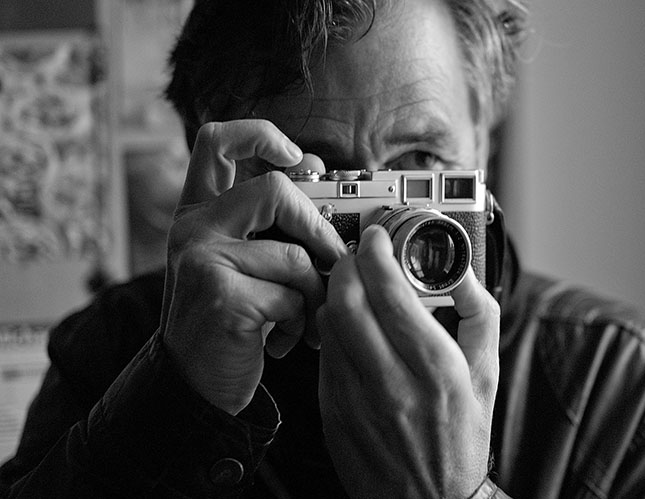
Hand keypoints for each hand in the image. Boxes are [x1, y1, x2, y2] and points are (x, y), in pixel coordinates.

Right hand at [161, 120, 344, 414]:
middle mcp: (193, 228)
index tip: (296, 157)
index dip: (260, 135)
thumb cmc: (228, 319)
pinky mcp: (222, 296)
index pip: (216, 141)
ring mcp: (202, 260)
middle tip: (329, 260)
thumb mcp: (240, 261)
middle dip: (316, 228)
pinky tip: (287, 341)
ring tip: (306, 318)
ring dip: (315, 293)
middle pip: (274, 190)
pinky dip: (303, 323)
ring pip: (294, 254)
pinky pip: (292, 295)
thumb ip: (267, 222)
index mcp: (198, 211)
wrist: (195, 384)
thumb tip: (313, 172)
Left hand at [317, 225, 499, 497]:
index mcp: (436, 369)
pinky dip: (331, 328)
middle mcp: (392, 383)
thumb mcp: (486, 374)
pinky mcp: (332, 413)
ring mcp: (355, 400)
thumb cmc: (461, 437)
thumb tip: (464, 270)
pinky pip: (323, 355)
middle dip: (347, 264)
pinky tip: (348, 326)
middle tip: (358, 255)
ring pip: (329, 325)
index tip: (379, 237)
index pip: (392, 294)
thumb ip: (480, 314)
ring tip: (353, 286)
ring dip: (336, 293)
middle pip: (348, 302)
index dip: (378, 254)